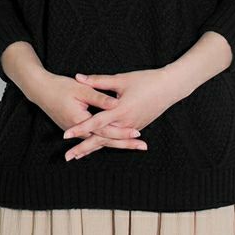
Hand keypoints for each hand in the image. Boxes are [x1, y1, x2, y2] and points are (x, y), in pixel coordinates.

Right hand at [27, 71, 144, 159]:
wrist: (41, 91)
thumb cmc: (60, 87)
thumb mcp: (81, 89)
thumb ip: (99, 97)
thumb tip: (115, 103)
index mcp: (81, 121)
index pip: (106, 131)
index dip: (123, 132)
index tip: (138, 133)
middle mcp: (79, 131)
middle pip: (105, 140)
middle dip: (125, 143)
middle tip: (143, 146)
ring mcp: (76, 132)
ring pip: (100, 141)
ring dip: (117, 144)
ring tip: (135, 146)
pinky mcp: (75, 130)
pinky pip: (93, 139)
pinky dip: (105, 142)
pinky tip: (115, 144)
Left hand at [62, 68, 179, 159]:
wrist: (169, 88)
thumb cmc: (145, 81)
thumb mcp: (121, 79)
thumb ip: (98, 81)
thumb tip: (78, 77)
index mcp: (120, 110)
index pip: (95, 122)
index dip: (80, 128)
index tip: (65, 135)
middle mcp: (126, 123)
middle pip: (101, 139)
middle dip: (83, 147)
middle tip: (67, 157)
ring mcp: (132, 128)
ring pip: (110, 141)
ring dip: (93, 148)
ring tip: (78, 155)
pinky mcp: (136, 128)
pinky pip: (118, 139)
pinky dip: (107, 144)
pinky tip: (97, 147)